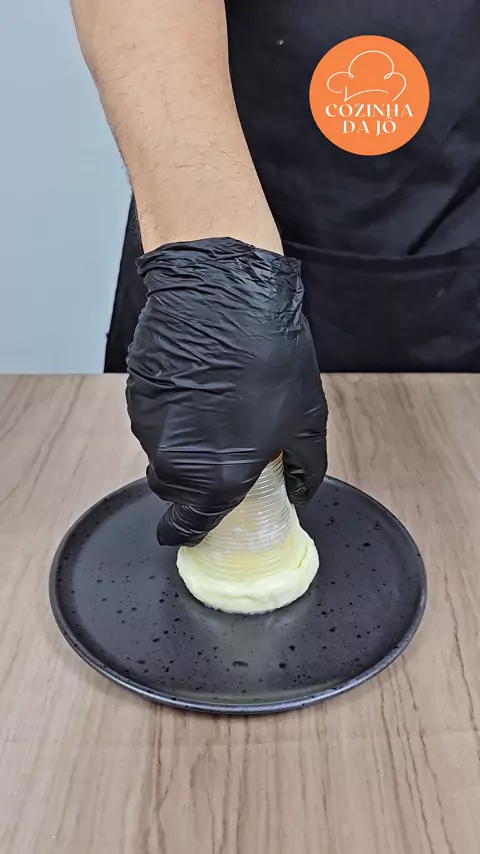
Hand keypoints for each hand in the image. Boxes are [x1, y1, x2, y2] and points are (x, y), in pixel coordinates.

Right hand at [126, 237, 327, 546]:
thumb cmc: (269, 354)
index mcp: (216, 477)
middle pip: (171, 490)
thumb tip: (300, 488)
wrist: (225, 294)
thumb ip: (305, 468)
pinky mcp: (138, 395)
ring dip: (183, 444)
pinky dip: (172, 415)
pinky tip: (198, 387)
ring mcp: (149, 426)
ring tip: (216, 410)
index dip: (188, 531)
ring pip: (162, 452)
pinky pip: (153, 419)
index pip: (187, 526)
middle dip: (191, 486)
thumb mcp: (306, 419)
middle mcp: (174, 459)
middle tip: (219, 460)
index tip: (192, 527)